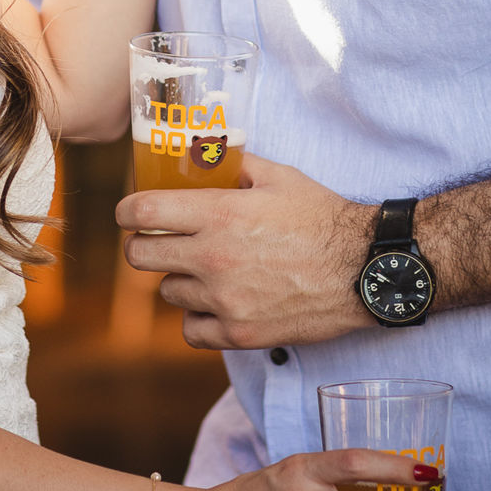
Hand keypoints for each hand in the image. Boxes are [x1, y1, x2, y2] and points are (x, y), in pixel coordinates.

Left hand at [117, 155, 376, 347]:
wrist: (362, 270)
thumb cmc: (322, 218)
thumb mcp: (278, 177)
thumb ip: (234, 165)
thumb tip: (203, 156)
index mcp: (218, 215)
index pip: (142, 212)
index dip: (127, 210)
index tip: (130, 213)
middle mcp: (213, 258)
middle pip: (139, 256)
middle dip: (144, 244)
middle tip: (161, 240)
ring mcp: (224, 300)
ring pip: (168, 292)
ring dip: (179, 279)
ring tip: (203, 270)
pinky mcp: (240, 333)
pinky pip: (191, 330)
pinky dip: (197, 318)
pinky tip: (214, 304)